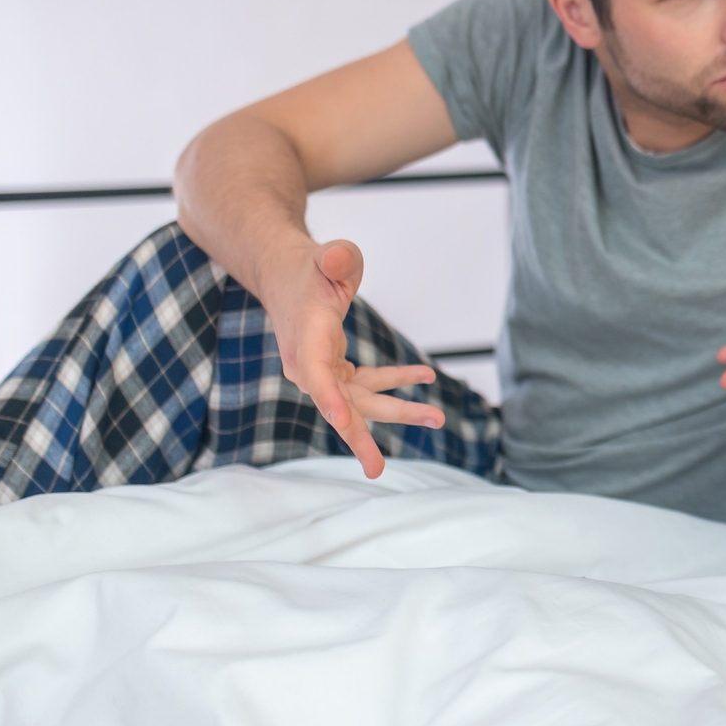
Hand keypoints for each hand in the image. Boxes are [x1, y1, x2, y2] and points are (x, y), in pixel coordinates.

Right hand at [267, 238, 443, 478]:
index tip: (342, 421)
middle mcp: (309, 363)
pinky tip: (426, 377)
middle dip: (361, 435)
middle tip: (377, 469)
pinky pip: (368, 384)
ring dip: (399, 411)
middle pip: (338, 404)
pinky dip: (397, 381)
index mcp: (306, 338)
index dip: (328, 398)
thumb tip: (339, 257)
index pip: (314, 373)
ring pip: (360, 401)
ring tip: (438, 418)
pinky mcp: (335, 370)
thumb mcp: (326, 255)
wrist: (287, 277)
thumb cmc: (309, 267)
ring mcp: (322, 371)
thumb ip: (335, 257)